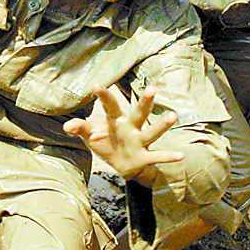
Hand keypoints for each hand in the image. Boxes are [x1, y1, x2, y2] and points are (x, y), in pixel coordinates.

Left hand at [64, 87, 182, 184]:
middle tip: (151, 89)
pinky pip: (157, 157)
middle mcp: (131, 128)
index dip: (104, 97)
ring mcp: (139, 141)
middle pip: (139, 113)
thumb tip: (67, 126)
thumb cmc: (106, 142)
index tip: (97, 85)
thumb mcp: (90, 135)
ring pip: (152, 132)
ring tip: (173, 116)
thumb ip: (81, 128)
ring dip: (162, 125)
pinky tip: (181, 156)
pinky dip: (168, 156)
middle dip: (144, 102)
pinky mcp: (144, 157)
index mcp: (116, 121)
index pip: (110, 106)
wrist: (122, 165)